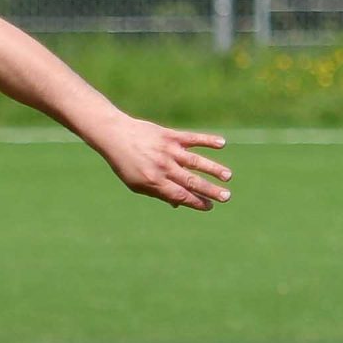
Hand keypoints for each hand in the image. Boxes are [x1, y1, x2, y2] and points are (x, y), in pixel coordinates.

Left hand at [94, 118, 231, 210]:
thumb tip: (179, 203)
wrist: (114, 136)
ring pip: (195, 161)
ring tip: (227, 176)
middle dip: (210, 190)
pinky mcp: (170, 135)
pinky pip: (192, 138)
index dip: (195, 202)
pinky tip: (222, 143)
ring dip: (213, 169)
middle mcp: (163, 167)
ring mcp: (168, 150)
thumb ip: (158, 192)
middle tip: (227, 197)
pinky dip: (207, 140)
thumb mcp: (136, 183)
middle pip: (191, 181)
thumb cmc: (126, 163)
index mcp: (154, 181)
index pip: (180, 195)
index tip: (209, 206)